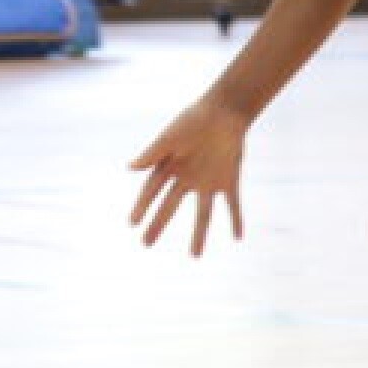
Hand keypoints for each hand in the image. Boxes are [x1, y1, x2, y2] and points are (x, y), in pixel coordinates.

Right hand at [129, 96, 247, 256]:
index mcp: (169, 167)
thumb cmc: (193, 119)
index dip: (141, 207)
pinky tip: (238, 237)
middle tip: (146, 244)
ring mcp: (208, 181)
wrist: (225, 111)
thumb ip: (152, 153)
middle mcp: (186, 178)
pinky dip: (236, 219)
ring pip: (202, 214)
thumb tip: (129, 168)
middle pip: (170, 207)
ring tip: (195, 256)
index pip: (151, 192)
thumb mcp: (170, 135)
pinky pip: (232, 204)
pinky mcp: (228, 180)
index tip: (132, 223)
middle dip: (158, 225)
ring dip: (199, 234)